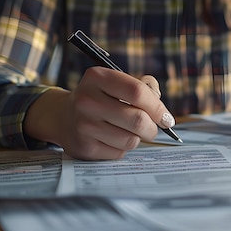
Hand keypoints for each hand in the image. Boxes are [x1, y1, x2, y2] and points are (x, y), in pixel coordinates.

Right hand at [25, 67, 174, 159]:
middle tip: (152, 129)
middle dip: (152, 128)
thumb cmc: (101, 98)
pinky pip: (119, 153)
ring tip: (130, 132)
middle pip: (137, 119)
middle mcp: (87, 100)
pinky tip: (112, 139)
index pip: (137, 92)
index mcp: (97, 77)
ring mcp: (83, 125)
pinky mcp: (84, 147)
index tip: (167, 118)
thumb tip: (162, 112)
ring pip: (131, 140)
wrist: (63, 117)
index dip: (158, 107)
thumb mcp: (116, 82)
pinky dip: (122, 149)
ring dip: (138, 138)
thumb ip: (144, 88)